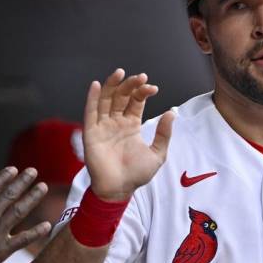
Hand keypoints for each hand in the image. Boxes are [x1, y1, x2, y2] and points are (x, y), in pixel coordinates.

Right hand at [83, 69, 173, 201]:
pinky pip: (90, 112)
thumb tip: (173, 113)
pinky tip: (95, 85)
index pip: (135, 101)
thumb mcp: (157, 153)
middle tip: (141, 77)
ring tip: (120, 73)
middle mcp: (116, 122)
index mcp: (131, 125)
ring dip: (111, 85)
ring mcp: (103, 126)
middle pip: (121, 96)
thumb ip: (164, 133)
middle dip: (130, 85)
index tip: (153, 88)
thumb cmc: (137, 174)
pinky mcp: (91, 133)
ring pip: (105, 100)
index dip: (143, 92)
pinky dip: (91, 98)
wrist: (119, 190)